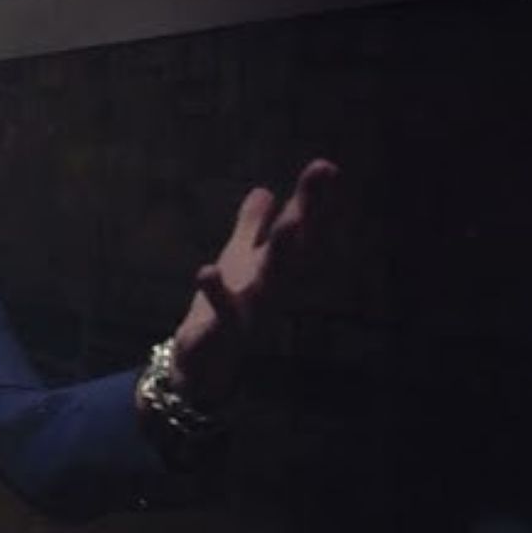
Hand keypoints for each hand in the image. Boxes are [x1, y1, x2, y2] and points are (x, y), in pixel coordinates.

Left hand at [169, 158, 338, 407]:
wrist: (205, 366)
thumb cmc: (226, 308)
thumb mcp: (238, 259)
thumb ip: (252, 226)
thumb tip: (264, 190)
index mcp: (274, 268)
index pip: (298, 230)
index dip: (312, 200)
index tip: (327, 166)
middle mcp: (270, 288)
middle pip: (292, 249)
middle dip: (304, 216)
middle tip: (321, 180)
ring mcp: (250, 312)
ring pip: (270, 281)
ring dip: (281, 253)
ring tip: (289, 224)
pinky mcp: (221, 333)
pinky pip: (221, 314)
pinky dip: (216, 293)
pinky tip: (206, 270)